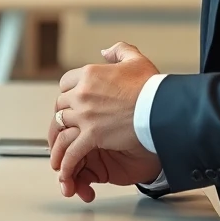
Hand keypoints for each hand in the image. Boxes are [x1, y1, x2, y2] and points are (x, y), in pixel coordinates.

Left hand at [49, 43, 159, 190]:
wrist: (159, 107)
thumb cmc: (151, 87)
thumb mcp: (135, 60)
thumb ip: (118, 51)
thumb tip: (105, 51)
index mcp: (89, 74)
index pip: (65, 83)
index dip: (68, 91)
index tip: (73, 99)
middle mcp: (82, 93)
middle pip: (61, 104)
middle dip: (64, 114)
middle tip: (68, 123)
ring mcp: (85, 115)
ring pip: (62, 127)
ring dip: (61, 138)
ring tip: (60, 147)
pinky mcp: (92, 135)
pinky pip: (73, 151)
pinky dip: (67, 162)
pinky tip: (64, 169)